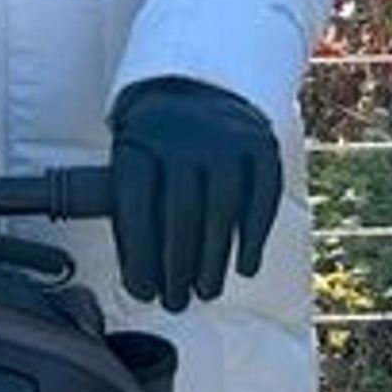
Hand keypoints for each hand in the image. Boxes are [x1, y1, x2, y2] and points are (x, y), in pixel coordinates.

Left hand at [107, 78, 281, 311]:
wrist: (199, 89)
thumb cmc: (156, 151)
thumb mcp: (129, 163)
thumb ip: (130, 213)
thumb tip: (139, 284)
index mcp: (140, 140)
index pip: (136, 204)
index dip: (139, 255)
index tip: (143, 292)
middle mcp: (183, 134)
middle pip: (180, 210)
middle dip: (177, 265)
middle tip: (176, 302)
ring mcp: (226, 135)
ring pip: (221, 206)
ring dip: (214, 258)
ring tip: (206, 292)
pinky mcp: (262, 142)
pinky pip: (261, 196)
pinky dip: (254, 235)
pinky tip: (245, 268)